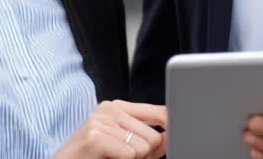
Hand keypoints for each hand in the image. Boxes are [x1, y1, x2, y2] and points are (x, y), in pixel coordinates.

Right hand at [53, 100, 167, 158]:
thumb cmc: (91, 158)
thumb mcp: (124, 148)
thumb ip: (147, 141)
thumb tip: (170, 137)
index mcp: (117, 107)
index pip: (158, 111)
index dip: (168, 130)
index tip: (170, 140)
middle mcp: (108, 109)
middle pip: (154, 137)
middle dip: (145, 156)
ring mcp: (100, 121)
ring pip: (143, 148)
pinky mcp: (94, 137)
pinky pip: (129, 154)